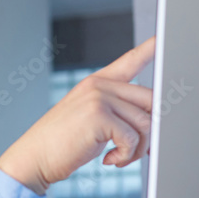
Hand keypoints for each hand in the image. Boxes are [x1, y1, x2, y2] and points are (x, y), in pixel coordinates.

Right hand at [0, 36, 155, 194]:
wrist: (34, 157)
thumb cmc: (61, 143)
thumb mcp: (90, 119)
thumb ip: (117, 113)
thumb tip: (151, 123)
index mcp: (97, 82)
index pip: (130, 60)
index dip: (150, 48)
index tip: (164, 37)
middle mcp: (99, 85)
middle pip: (150, 100)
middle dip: (150, 131)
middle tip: (138, 150)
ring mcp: (98, 98)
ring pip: (145, 123)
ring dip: (138, 148)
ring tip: (120, 158)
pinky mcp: (98, 116)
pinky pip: (132, 138)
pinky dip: (126, 155)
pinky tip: (109, 160)